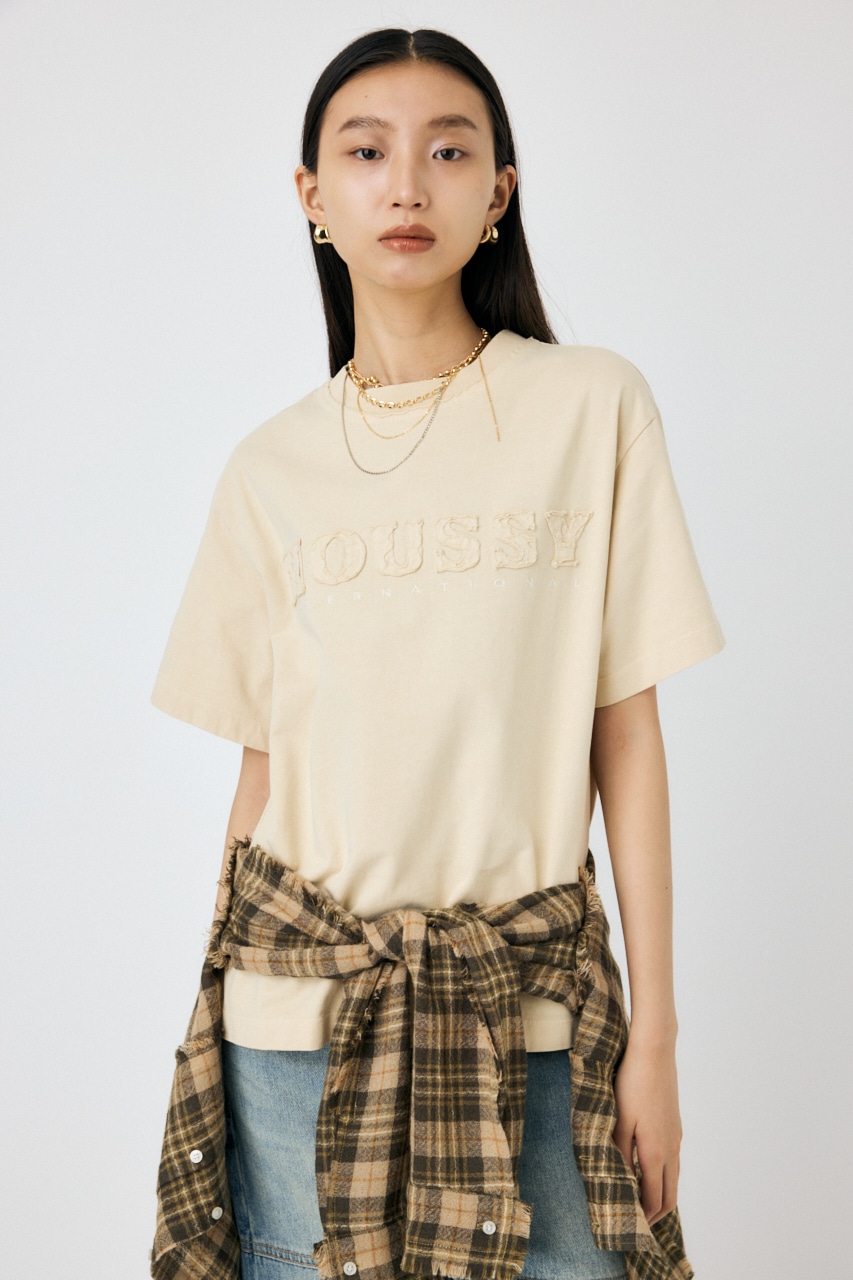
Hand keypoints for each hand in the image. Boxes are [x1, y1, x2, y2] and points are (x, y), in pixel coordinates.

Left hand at [612, 1037, 681, 1226]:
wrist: (654, 1052)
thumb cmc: (632, 1084)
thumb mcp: (618, 1120)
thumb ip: (619, 1153)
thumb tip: (618, 1180)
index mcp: (655, 1152)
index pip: (654, 1198)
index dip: (644, 1216)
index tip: (630, 1226)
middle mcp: (671, 1149)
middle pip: (669, 1195)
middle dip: (655, 1213)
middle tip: (638, 1222)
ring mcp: (676, 1137)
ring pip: (673, 1178)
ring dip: (660, 1194)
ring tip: (639, 1199)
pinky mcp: (675, 1125)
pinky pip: (673, 1161)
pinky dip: (663, 1175)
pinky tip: (646, 1168)